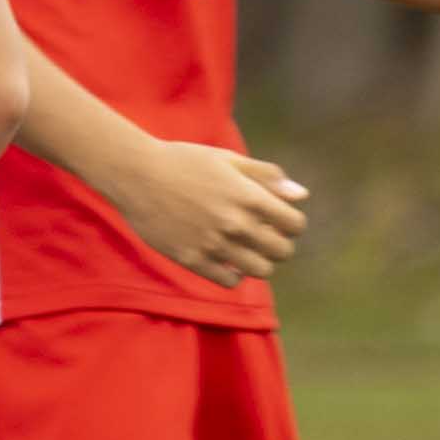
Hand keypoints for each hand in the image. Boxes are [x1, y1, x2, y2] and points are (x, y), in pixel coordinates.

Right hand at [105, 140, 313, 285]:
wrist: (137, 175)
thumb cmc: (185, 162)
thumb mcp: (229, 160)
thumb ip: (267, 176)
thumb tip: (302, 195)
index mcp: (249, 197)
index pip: (295, 225)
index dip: (292, 224)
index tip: (281, 221)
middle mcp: (236, 223)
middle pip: (282, 252)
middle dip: (280, 245)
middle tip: (266, 238)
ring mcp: (214, 244)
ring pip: (260, 271)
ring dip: (260, 263)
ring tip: (248, 251)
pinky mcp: (192, 259)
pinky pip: (229, 280)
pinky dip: (234, 273)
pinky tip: (227, 259)